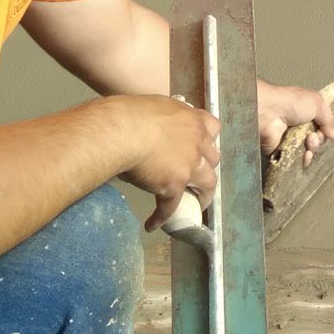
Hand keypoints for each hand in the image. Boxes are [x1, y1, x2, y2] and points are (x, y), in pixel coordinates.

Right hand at [114, 95, 221, 230]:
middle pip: (212, 158)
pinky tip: (152, 224)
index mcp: (192, 120)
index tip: (201, 146)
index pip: (212, 128)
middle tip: (195, 175)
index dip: (208, 139)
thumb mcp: (155, 109)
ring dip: (203, 196)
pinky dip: (162, 217)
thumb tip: (155, 131)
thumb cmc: (130, 114)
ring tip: (195, 204)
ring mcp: (189, 165)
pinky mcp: (175, 185)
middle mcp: (197, 142)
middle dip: (206, 167)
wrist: (121, 131)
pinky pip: (171, 206)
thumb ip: (164, 121)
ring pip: (207, 184)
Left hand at [258, 80, 333, 167]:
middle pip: (316, 140)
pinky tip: (304, 154)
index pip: (322, 126)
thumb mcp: (317, 103)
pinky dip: (302, 159)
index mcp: (306, 111)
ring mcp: (289, 139)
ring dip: (311, 149)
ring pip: (308, 151)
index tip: (326, 130)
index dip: (326, 130)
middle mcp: (297, 125)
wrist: (268, 112)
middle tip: (312, 135)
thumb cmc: (289, 102)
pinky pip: (296, 161)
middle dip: (318, 140)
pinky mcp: (280, 151)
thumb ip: (329, 119)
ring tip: (307, 142)